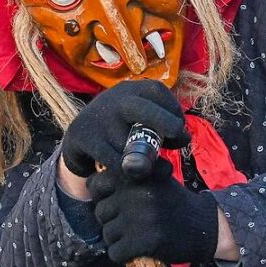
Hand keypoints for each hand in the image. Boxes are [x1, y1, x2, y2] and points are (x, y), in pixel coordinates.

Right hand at [60, 80, 188, 178]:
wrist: (80, 136)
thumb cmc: (121, 127)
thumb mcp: (140, 119)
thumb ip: (163, 126)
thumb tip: (184, 138)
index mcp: (131, 90)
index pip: (157, 92)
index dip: (173, 110)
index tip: (178, 129)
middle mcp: (114, 100)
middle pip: (141, 109)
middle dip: (163, 122)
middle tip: (176, 136)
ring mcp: (98, 118)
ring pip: (128, 144)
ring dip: (145, 161)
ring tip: (150, 170)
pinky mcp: (83, 136)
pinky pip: (112, 160)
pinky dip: (125, 171)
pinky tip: (130, 176)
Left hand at [87, 159, 219, 264]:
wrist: (204, 226)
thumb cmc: (174, 201)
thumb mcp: (153, 177)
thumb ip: (126, 176)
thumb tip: (91, 181)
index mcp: (134, 174)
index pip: (95, 185)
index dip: (104, 197)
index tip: (119, 203)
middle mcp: (135, 192)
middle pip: (100, 212)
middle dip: (112, 220)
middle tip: (133, 223)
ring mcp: (139, 217)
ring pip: (107, 234)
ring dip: (119, 239)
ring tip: (138, 235)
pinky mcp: (144, 241)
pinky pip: (115, 253)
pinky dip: (123, 255)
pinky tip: (139, 249)